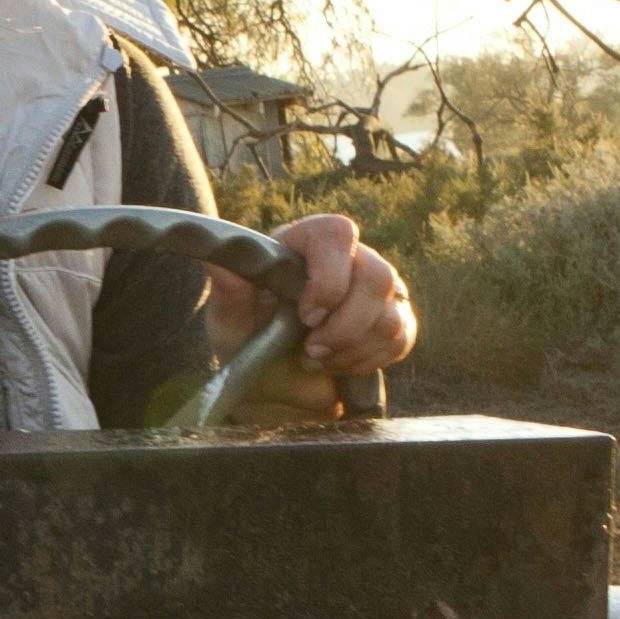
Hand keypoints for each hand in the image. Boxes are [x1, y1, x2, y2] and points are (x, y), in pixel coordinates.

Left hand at [205, 211, 416, 382]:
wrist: (272, 386)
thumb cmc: (248, 343)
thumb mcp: (229, 322)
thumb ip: (230, 293)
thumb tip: (219, 264)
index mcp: (304, 244)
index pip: (337, 232)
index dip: (330, 277)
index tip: (306, 316)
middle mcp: (347, 258)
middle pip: (377, 275)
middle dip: (346, 325)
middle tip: (311, 349)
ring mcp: (374, 290)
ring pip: (391, 314)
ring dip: (351, 349)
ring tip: (317, 358)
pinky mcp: (394, 320)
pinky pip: (400, 339)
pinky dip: (367, 361)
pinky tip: (339, 365)